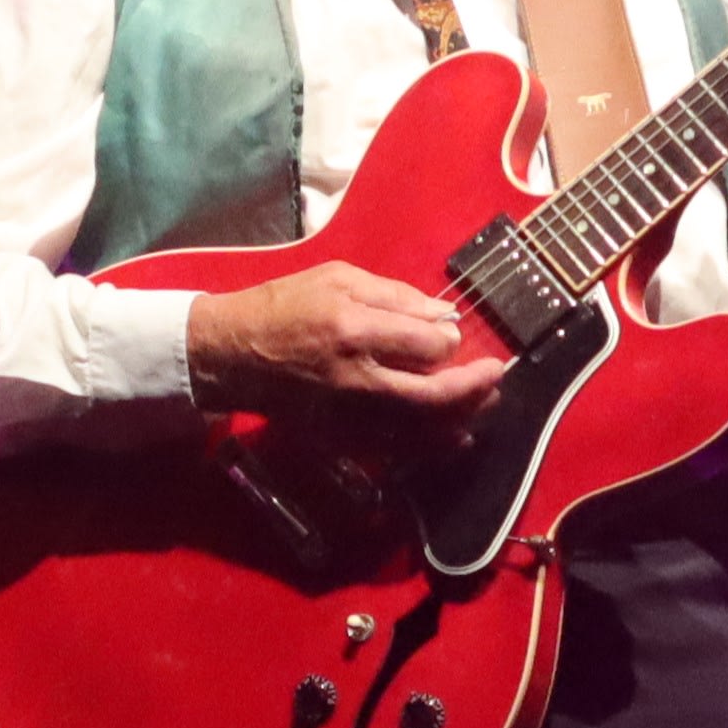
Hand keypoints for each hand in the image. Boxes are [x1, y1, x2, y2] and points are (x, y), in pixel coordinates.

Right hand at [185, 261, 506, 453]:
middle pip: (433, 395)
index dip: (450, 342)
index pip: (427, 346)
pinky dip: (430, 446)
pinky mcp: (338, 439)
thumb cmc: (284, 306)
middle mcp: (356, 380)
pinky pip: (396, 450)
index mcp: (354, 331)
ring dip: (461, 419)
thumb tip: (444, 316)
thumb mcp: (337, 278)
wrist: (230, 355)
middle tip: (496, 377)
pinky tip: (455, 437)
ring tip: (486, 406)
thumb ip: (395, 297)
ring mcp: (347, 416)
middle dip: (474, 387)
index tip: (452, 334)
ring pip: (420, 429)